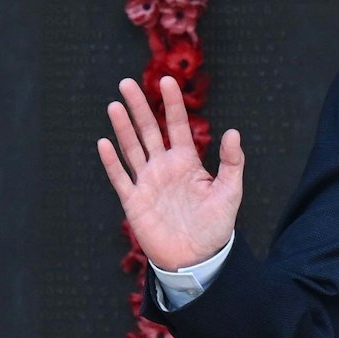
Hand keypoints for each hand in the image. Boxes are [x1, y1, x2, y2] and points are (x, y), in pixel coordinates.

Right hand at [97, 75, 243, 270]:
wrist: (197, 257)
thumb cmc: (215, 225)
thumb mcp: (230, 192)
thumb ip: (232, 162)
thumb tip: (233, 132)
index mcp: (187, 162)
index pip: (177, 126)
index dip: (172, 104)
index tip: (168, 80)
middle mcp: (164, 167)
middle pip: (148, 131)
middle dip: (139, 107)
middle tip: (127, 83)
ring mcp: (147, 182)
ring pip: (131, 148)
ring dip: (123, 127)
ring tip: (114, 104)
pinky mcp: (134, 201)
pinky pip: (120, 178)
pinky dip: (112, 161)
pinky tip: (104, 143)